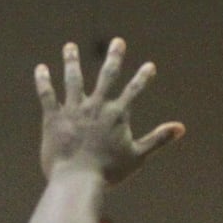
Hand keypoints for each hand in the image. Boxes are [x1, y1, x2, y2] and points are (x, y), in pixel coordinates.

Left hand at [35, 37, 184, 183]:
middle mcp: (96, 106)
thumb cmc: (108, 173)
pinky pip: (47, 94)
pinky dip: (43, 80)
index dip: (143, 77)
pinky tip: (41, 68)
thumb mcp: (137, 156)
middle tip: (118, 42)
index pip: (134, 90)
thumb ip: (158, 139)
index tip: (150, 66)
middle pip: (106, 75)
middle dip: (114, 57)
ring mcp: (73, 110)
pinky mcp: (53, 117)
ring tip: (70, 47)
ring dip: (72, 61)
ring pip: (73, 79)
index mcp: (117, 114)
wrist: (77, 181)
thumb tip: (181, 128)